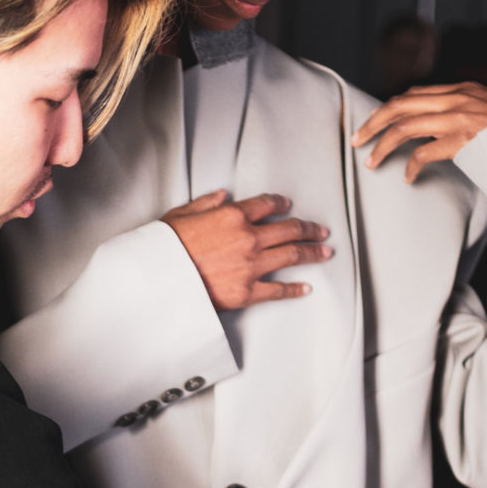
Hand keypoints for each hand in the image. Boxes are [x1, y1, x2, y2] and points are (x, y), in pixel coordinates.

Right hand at [162, 190, 331, 308]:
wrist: (160, 280)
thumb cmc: (167, 247)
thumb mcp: (182, 214)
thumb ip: (206, 203)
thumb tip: (222, 196)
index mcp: (233, 216)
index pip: (266, 205)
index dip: (281, 204)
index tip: (288, 205)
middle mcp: (249, 238)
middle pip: (290, 230)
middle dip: (309, 229)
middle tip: (322, 230)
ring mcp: (251, 266)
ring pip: (292, 255)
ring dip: (313, 252)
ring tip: (326, 252)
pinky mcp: (247, 291)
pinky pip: (279, 290)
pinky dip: (295, 289)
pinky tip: (306, 288)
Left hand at [352, 83, 486, 183]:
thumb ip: (467, 111)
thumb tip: (443, 127)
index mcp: (461, 89)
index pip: (414, 94)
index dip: (389, 109)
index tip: (374, 122)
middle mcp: (456, 98)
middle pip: (399, 105)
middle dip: (373, 123)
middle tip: (356, 139)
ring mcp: (459, 117)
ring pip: (404, 127)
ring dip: (382, 145)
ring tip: (370, 161)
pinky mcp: (464, 139)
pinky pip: (424, 153)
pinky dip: (410, 165)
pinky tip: (407, 177)